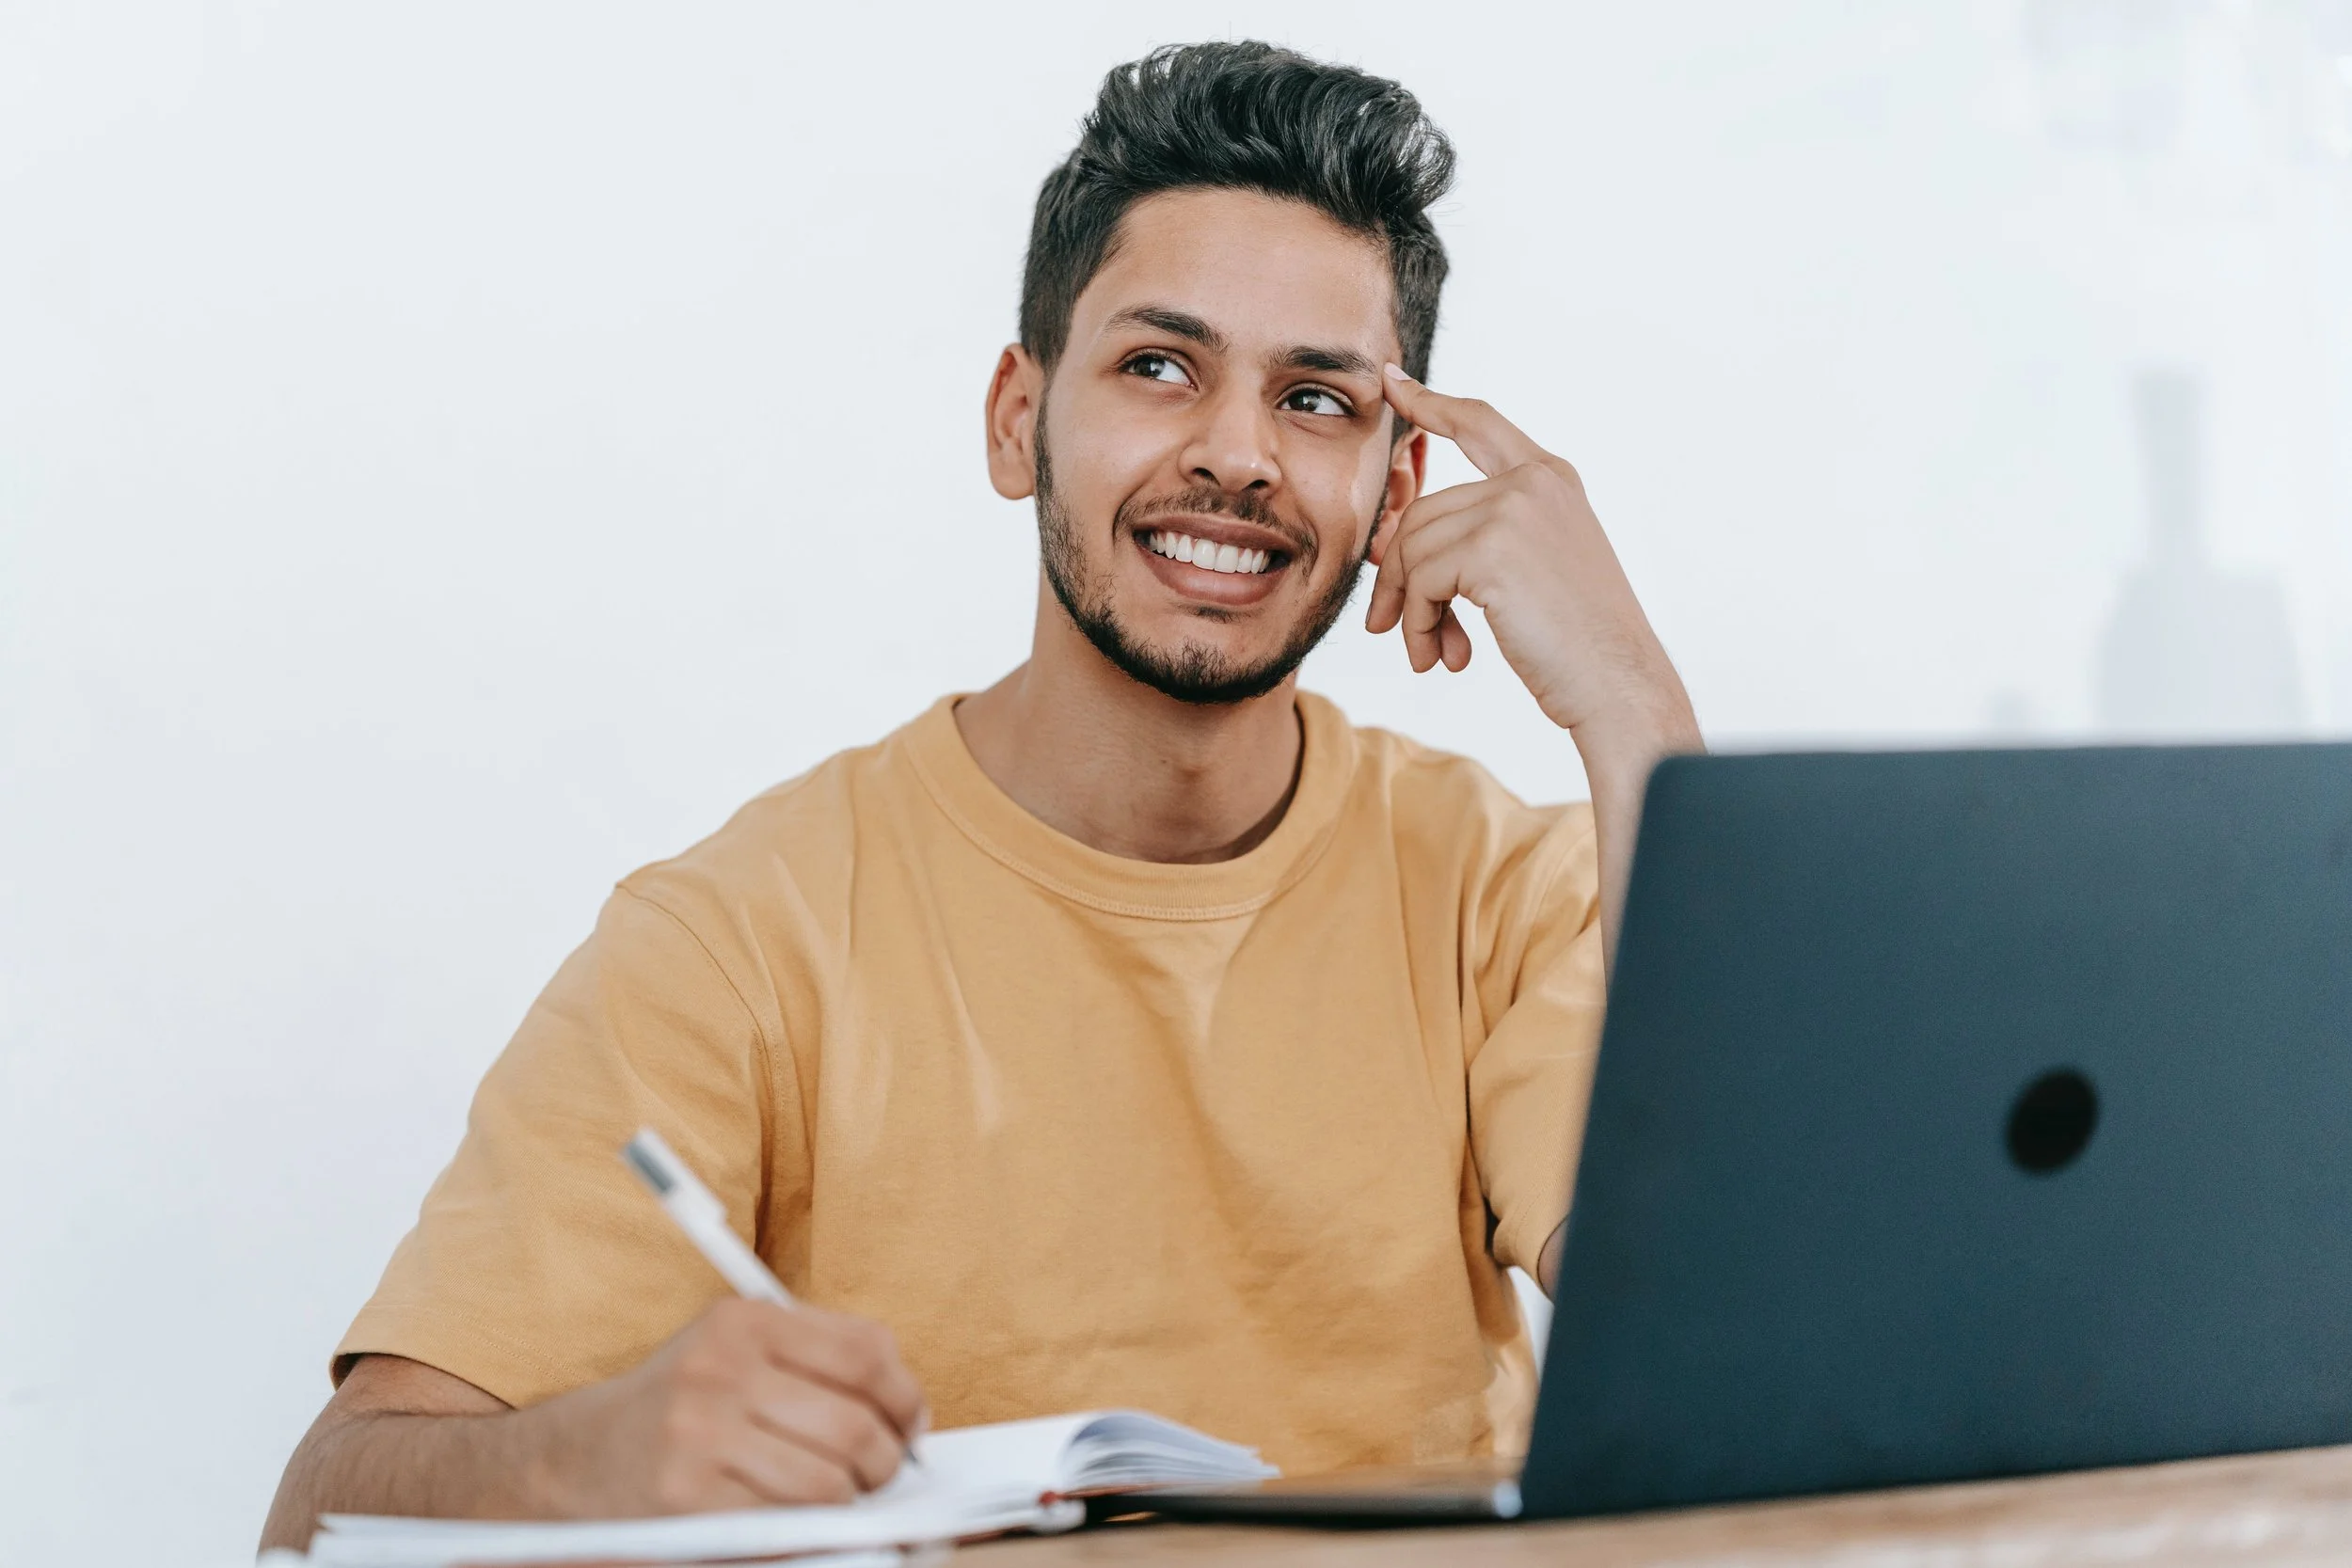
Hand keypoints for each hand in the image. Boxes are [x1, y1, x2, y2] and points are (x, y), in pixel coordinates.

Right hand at [548, 1297, 927, 1514]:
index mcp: (744, 1321)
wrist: (571, 1460)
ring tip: (838, 1500)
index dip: (906, 1397)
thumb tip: (909, 1413)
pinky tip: (799, 1525)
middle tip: (882, 1476)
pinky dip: (808, 1533)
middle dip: (886, 1462)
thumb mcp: (736, 1353)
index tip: (912, 1426)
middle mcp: (722, 1369)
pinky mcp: (686, 1498)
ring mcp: (701, 1434)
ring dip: (849, 1503)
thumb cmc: (677, 1407)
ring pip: (829, 1482)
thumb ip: (817, 1361)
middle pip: (856, 1424)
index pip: (866, 1353)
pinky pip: (784, 1525)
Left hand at [1368, 365, 1691, 744]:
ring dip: (1410, 612)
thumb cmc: (1579, 643)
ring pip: (1413, 550)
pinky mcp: (1492, 549)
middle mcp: (1534, 482)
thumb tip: (1392, 544)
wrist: (1619, 683)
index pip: (1479, 423)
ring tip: (1428, 654)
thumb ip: (1481, 539)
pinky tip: (1443, 657)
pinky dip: (1419, 625)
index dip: (1431, 404)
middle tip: (1393, 630)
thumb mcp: (1534, 570)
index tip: (1392, 386)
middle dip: (1399, 577)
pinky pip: (1420, 581)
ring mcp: (1514, 509)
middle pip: (1422, 513)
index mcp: (1551, 479)